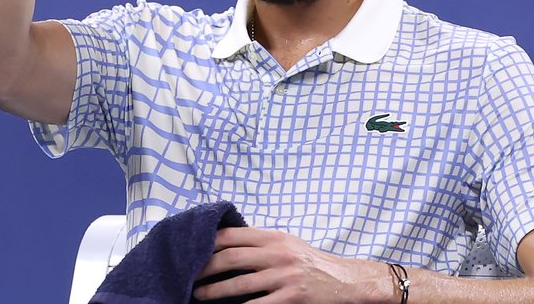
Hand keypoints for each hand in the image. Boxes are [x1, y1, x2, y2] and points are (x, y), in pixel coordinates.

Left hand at [193, 227, 388, 301]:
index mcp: (275, 237)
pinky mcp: (290, 298)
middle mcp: (278, 254)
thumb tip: (226, 242)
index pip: (233, 235)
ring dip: (214, 290)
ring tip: (199, 294)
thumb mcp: (288, 243)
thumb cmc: (311, 262)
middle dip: (206, 267)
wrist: (343, 281)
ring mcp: (284, 277)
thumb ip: (262, 241)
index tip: (193, 249)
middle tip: (189, 274)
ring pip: (239, 283)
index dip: (210, 241)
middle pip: (231, 257)